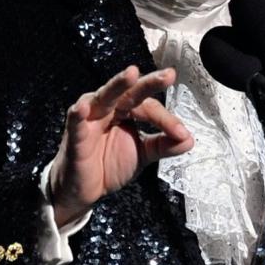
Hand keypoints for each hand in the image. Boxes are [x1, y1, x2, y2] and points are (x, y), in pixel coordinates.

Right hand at [49, 65, 193, 226]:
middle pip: (130, 92)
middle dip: (148, 83)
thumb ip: (164, 145)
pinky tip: (83, 107)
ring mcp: (90, 119)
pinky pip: (76, 121)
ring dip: (117, 85)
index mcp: (125, 111)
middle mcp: (109, 109)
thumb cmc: (108, 165)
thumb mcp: (142, 154)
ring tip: (131, 74)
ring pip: (105, 97)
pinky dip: (79, 113)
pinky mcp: (75, 135)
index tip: (182, 133)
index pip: (148, 107)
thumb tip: (189, 140)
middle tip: (168, 75)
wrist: (85, 190)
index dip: (166, 119)